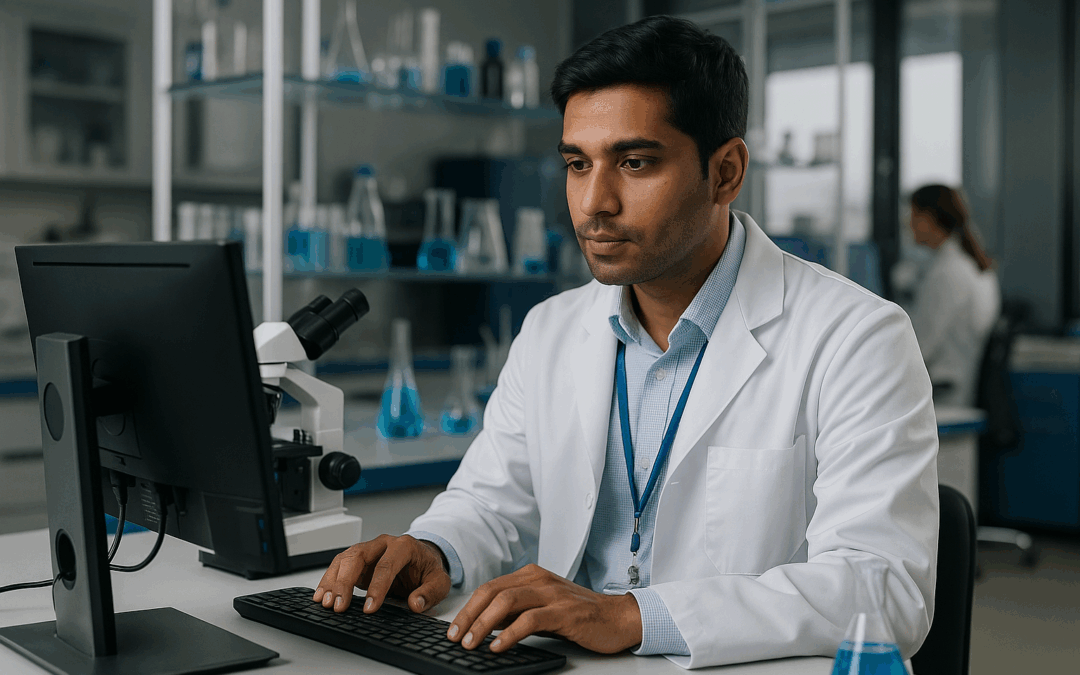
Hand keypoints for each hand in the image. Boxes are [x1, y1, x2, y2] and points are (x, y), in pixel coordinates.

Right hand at [313, 534, 451, 614]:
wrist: (423, 559)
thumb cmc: (428, 569)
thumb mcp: (440, 581)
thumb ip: (430, 592)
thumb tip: (416, 604)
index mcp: (404, 546)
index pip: (387, 564)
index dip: (377, 586)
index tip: (370, 608)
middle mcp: (383, 544)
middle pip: (358, 556)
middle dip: (345, 582)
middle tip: (339, 605)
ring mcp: (368, 550)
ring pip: (344, 559)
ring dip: (332, 581)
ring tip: (325, 602)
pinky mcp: (358, 561)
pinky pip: (339, 566)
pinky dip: (329, 580)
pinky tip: (322, 595)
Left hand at [446, 564, 641, 653]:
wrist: (618, 617)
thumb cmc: (580, 614)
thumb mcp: (543, 608)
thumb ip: (517, 611)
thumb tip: (485, 624)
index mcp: (531, 575)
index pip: (490, 588)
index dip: (468, 608)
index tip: (454, 629)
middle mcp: (539, 580)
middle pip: (493, 592)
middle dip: (469, 616)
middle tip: (454, 638)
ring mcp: (552, 594)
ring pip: (507, 603)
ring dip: (483, 624)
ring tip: (471, 644)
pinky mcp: (564, 612)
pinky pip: (530, 620)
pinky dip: (510, 634)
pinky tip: (498, 646)